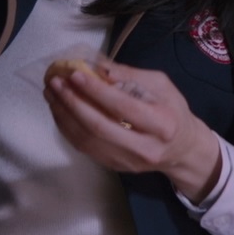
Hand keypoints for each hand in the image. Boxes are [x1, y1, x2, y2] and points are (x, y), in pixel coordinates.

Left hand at [44, 61, 223, 202]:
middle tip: (55, 83)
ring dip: (64, 116)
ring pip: (87, 141)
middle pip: (100, 127)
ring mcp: (127, 161)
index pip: (123, 106)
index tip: (75, 73)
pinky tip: (59, 110)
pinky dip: (67, 128)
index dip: (96, 90)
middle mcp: (145, 147)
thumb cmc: (173, 111)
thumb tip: (98, 67)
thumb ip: (130, 76)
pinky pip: (85, 148)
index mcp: (162, 123)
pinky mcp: (115, 167)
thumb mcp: (161, 86)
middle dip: (73, 103)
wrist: (182, 150)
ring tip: (51, 94)